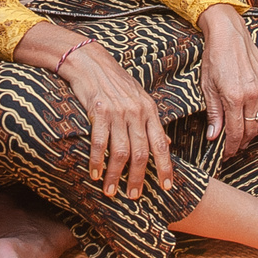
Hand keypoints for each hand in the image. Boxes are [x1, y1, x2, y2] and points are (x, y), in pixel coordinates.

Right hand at [58, 39, 173, 199]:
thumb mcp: (140, 99)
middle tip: (134, 196)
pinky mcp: (99, 111)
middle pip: (142, 153)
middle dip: (138, 178)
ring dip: (115, 175)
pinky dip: (97, 160)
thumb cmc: (115, 82)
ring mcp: (118, 112)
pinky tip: (94, 173)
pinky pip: (100, 142)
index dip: (165, 167)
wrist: (90, 62)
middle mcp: (137, 112)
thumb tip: (167, 143)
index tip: (166, 186)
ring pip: (121, 151)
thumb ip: (152, 123)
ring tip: (111, 191)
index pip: (161, 144)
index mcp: (150, 110)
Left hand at [197, 4, 257, 158]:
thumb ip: (214, 113)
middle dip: (241, 142)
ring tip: (243, 136)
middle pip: (250, 130)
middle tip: (233, 147)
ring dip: (254, 133)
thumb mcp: (207, 86)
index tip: (226, 154)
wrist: (229, 34)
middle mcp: (252, 94)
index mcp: (233, 96)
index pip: (235, 132)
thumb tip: (214, 136)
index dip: (231, 147)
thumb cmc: (214, 58)